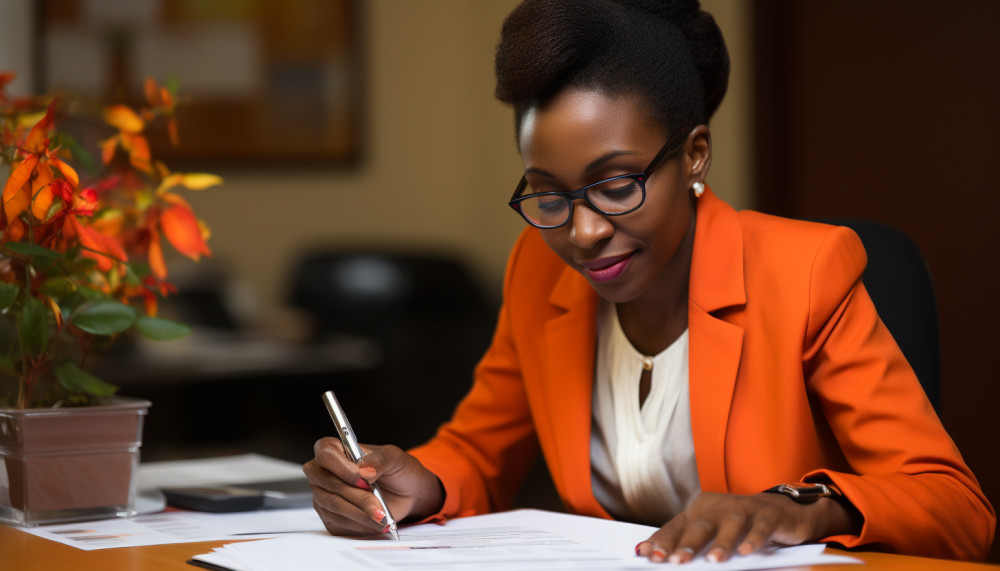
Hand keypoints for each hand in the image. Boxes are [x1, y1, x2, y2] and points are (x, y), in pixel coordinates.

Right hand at [303, 437, 443, 535]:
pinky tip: (375, 521)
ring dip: (361, 513)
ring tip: (382, 516)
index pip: (326, 455)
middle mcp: (324, 472)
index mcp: (336, 450)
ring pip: (334, 506)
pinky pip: (339, 523)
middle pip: (329, 484)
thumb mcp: (394, 458)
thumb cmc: (397, 470)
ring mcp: (324, 496)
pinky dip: (360, 524)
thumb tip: (363, 470)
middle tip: (380, 506)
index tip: (364, 479)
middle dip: (358, 496)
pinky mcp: (330, 517)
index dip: (343, 468)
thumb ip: (379, 460)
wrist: (406, 494)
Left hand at [635, 491, 860, 563]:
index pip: (676, 527)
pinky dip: (754, 538)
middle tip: (676, 561)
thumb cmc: (739, 526)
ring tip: (713, 561)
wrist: (782, 511)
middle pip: (700, 525)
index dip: (662, 541)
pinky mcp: (769, 514)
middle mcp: (718, 507)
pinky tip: (746, 551)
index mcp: (699, 511)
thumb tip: (650, 554)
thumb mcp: (712, 534)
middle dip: (687, 544)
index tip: (648, 555)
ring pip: (730, 524)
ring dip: (721, 543)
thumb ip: (686, 542)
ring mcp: (744, 509)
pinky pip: (761, 526)